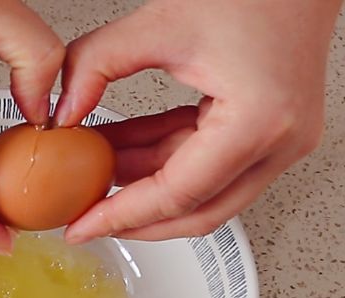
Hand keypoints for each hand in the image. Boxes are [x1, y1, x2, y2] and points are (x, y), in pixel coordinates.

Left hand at [54, 0, 342, 242]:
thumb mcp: (157, 24)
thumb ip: (95, 65)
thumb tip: (63, 112)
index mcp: (260, 122)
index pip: (179, 194)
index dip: (122, 215)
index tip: (82, 226)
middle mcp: (281, 141)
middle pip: (199, 212)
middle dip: (136, 219)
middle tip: (86, 218)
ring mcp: (281, 140)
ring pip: (204, 192)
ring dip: (146, 184)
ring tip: (94, 173)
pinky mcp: (271, 131)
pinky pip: (211, 163)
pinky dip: (165, 159)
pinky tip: (123, 151)